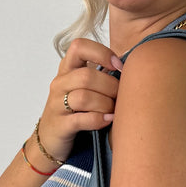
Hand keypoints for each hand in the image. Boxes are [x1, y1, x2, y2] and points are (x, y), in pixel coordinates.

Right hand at [33, 38, 122, 164]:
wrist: (51, 139)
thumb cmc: (76, 111)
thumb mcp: (84, 87)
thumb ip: (102, 75)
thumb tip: (134, 66)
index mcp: (67, 69)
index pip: (79, 46)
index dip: (102, 53)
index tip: (118, 66)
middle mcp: (60, 83)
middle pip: (86, 76)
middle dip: (110, 86)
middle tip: (120, 96)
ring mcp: (57, 104)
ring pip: (83, 97)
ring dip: (105, 104)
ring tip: (114, 110)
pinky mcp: (60, 125)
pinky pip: (81, 119)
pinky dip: (99, 119)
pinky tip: (109, 120)